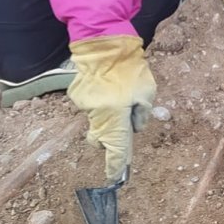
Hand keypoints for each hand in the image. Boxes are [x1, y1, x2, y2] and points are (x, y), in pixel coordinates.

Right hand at [67, 35, 155, 182]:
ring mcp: (84, 106)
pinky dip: (99, 101)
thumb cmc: (130, 70)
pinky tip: (106, 86)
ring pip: (97, 121)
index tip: (116, 177)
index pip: (116, 150)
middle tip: (123, 124)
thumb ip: (141, 115)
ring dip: (107, 115)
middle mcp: (97, 116)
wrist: (104, 45)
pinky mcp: (77, 96)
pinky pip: (90, 106)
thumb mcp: (147, 93)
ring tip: (118, 95)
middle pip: (101, 139)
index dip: (116, 166)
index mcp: (115, 118)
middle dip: (111, 139)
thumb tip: (134, 128)